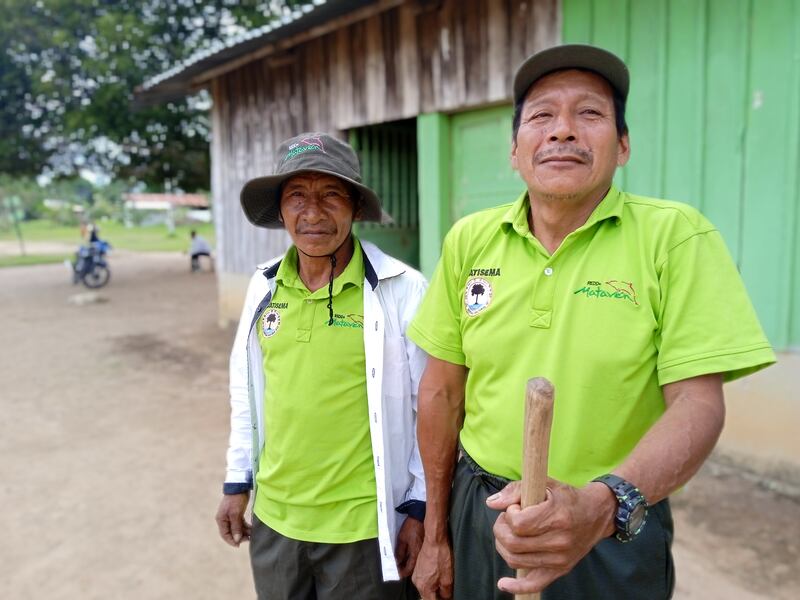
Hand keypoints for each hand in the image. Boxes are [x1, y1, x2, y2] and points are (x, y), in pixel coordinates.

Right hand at [215, 493, 250, 546]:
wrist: (240, 486)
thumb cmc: (236, 499)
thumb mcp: (235, 514)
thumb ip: (236, 527)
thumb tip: (237, 539)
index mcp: (221, 519)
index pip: (225, 534)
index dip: (231, 541)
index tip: (239, 545)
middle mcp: (225, 519)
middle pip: (231, 532)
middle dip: (240, 536)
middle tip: (248, 539)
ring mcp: (231, 516)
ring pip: (237, 528)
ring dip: (244, 532)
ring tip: (252, 534)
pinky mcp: (237, 513)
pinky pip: (241, 523)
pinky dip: (246, 526)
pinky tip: (252, 529)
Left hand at [395, 517, 423, 577]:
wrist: (420, 516)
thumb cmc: (411, 527)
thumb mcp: (402, 539)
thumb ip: (400, 552)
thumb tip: (397, 562)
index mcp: (415, 553)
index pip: (409, 569)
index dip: (401, 573)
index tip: (396, 573)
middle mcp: (421, 554)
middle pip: (413, 568)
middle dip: (404, 570)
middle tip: (397, 568)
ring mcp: (423, 551)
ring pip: (415, 563)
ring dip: (408, 564)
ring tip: (401, 563)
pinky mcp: (424, 547)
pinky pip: (417, 557)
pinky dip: (411, 559)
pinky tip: (407, 556)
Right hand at [412, 536, 453, 598]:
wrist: (434, 540)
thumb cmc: (440, 556)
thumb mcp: (447, 578)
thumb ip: (446, 593)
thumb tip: (445, 598)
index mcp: (424, 587)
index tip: (445, 599)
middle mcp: (417, 582)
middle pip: (427, 596)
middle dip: (436, 596)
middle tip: (446, 593)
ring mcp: (416, 575)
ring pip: (425, 588)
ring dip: (434, 589)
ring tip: (443, 584)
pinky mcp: (417, 568)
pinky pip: (424, 580)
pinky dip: (431, 581)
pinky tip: (438, 576)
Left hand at [486, 479, 614, 594]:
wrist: (596, 514)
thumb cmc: (566, 497)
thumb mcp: (544, 484)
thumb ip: (515, 490)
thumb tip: (491, 503)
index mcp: (556, 517)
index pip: (518, 524)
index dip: (509, 515)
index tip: (515, 508)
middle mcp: (559, 541)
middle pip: (513, 544)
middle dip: (501, 529)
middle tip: (506, 520)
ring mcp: (560, 559)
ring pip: (516, 560)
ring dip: (503, 546)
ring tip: (510, 534)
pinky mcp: (560, 569)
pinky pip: (534, 584)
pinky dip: (516, 586)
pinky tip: (503, 584)